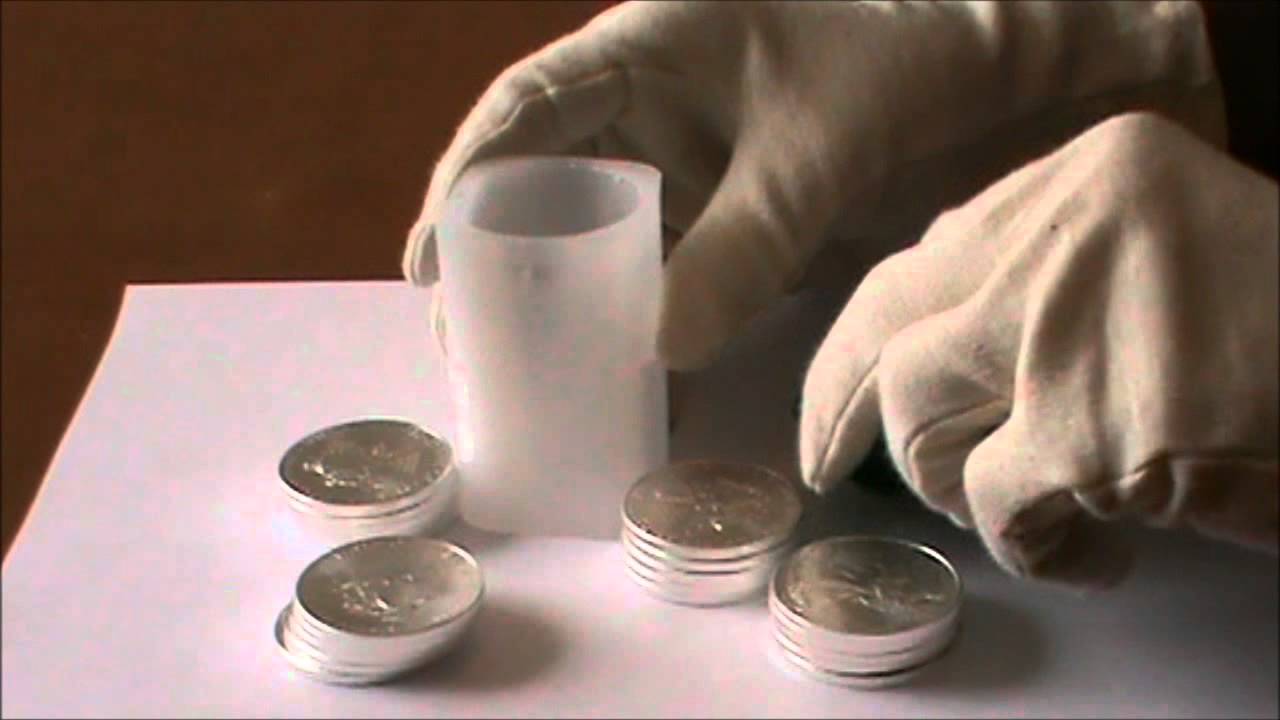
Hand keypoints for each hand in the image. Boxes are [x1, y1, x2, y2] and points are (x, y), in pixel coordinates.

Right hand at [405, 0, 1223, 370]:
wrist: (998, 75)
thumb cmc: (906, 63)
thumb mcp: (821, 148)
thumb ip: (748, 242)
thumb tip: (660, 351)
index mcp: (647, 49)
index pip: (526, 109)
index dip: (465, 179)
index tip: (428, 260)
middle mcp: (649, 105)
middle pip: (542, 179)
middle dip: (499, 258)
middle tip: (467, 343)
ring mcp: (687, 162)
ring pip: (596, 232)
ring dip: (562, 299)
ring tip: (523, 375)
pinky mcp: (726, 212)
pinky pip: (663, 268)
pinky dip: (640, 320)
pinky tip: (622, 377)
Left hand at [800, 113, 1278, 586]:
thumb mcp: (1161, 258)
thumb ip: (1048, 277)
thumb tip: (929, 347)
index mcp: (1086, 177)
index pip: (922, 262)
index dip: (864, 341)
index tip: (839, 392)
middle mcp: (1065, 234)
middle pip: (889, 329)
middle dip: (841, 407)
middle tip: (830, 461)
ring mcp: (1074, 331)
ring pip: (919, 422)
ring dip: (951, 486)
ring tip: (1013, 507)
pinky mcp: (1100, 436)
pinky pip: (998, 509)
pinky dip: (1033, 552)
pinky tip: (1090, 555)